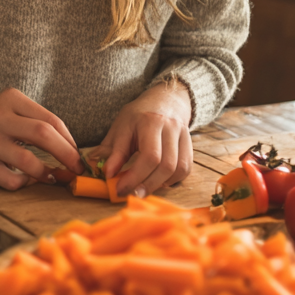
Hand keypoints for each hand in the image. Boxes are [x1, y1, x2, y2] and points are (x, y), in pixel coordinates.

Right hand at [0, 89, 83, 190]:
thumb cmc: (0, 125)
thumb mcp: (17, 112)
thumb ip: (42, 124)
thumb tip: (74, 152)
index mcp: (10, 98)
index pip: (50, 119)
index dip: (69, 140)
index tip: (78, 155)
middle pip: (42, 134)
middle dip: (66, 154)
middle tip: (77, 168)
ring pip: (27, 161)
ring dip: (46, 172)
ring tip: (53, 176)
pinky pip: (11, 180)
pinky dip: (25, 182)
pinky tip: (27, 179)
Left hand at [95, 79, 192, 197]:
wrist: (163, 100)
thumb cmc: (137, 116)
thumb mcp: (120, 128)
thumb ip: (112, 151)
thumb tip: (105, 173)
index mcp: (149, 121)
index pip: (148, 156)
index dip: (133, 177)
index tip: (119, 189)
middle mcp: (169, 127)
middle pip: (165, 164)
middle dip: (147, 184)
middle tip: (132, 194)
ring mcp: (182, 135)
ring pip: (178, 168)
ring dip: (161, 184)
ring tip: (143, 189)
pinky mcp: (190, 143)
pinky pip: (186, 167)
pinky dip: (173, 179)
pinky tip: (159, 182)